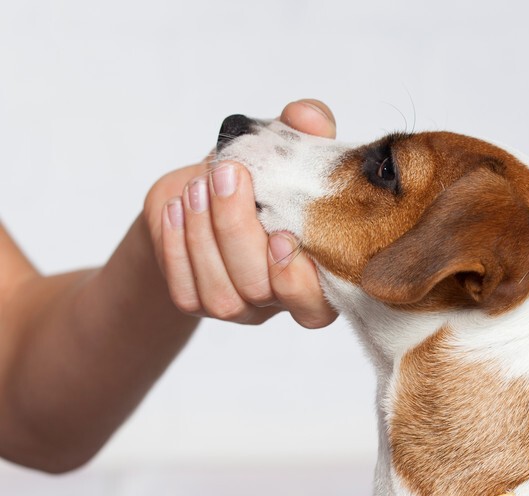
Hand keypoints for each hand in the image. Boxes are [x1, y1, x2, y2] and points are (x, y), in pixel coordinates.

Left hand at [142, 99, 337, 328]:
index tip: (280, 233)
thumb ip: (305, 129)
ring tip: (196, 187)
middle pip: (260, 290)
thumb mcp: (285, 145)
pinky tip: (175, 209)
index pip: (316, 307)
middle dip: (237, 232)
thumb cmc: (259, 176)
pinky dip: (177, 247)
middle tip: (226, 176)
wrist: (205, 191)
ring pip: (222, 295)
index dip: (297, 280)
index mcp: (316, 275)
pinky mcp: (197, 302)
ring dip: (203, 236)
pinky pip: (185, 290)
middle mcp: (280, 301)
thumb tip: (310, 117)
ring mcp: (240, 308)